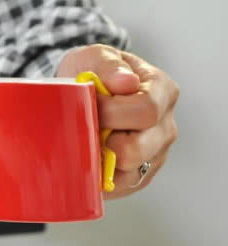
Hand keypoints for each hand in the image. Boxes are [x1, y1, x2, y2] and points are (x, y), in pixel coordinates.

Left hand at [57, 45, 179, 198]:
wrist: (82, 94)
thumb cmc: (91, 74)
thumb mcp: (95, 57)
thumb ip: (108, 65)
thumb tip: (126, 83)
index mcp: (162, 91)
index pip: (145, 111)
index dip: (111, 113)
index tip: (90, 105)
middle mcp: (164, 126)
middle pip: (137, 149)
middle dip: (103, 141)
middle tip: (86, 127)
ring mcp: (154, 154)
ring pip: (127, 173)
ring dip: (99, 160)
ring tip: (87, 141)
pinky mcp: (138, 176)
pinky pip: (118, 186)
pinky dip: (99, 176)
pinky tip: (89, 158)